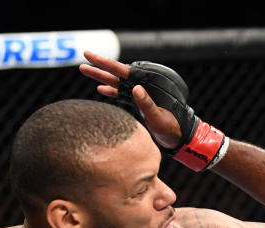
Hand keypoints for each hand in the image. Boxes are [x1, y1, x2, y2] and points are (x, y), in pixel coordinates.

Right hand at [80, 52, 226, 170]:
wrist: (180, 137)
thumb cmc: (172, 128)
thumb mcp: (159, 118)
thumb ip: (148, 104)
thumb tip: (137, 89)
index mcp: (146, 85)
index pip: (122, 71)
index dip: (106, 63)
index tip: (90, 55)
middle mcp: (142, 87)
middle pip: (117, 74)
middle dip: (100, 66)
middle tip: (84, 53)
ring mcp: (140, 95)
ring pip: (117, 83)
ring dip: (102, 77)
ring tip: (84, 69)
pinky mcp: (139, 104)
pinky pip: (122, 94)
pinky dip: (111, 91)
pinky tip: (100, 89)